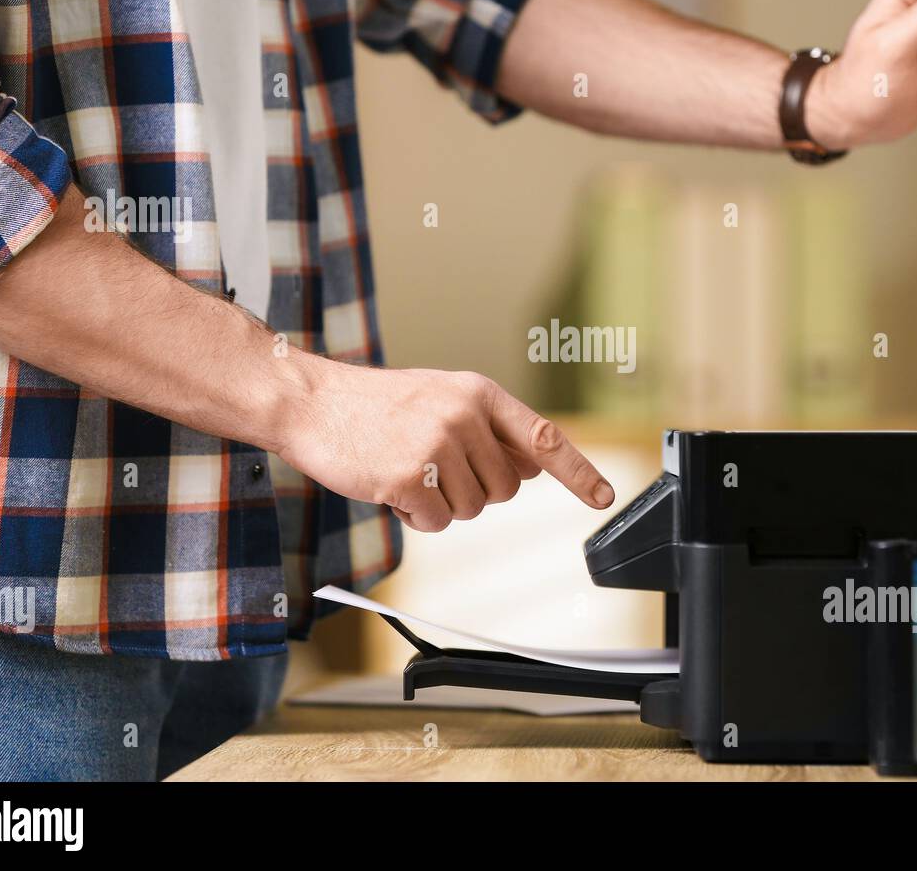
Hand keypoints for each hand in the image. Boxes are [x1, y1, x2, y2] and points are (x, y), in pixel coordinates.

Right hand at [276, 357, 615, 531]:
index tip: (604, 496)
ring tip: (407, 470)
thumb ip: (489, 430)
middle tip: (432, 468)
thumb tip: (533, 464)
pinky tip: (391, 487)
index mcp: (478, 394)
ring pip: (472, 510)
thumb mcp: (442, 399)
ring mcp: (436, 445)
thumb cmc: (377, 406)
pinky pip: (437, 523)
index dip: (578, 471)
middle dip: (473, 490)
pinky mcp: (408, 478)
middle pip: (505, 490)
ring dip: (441, 505)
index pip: (542, 437)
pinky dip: (415, 517)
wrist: (312, 402)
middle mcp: (464, 416)